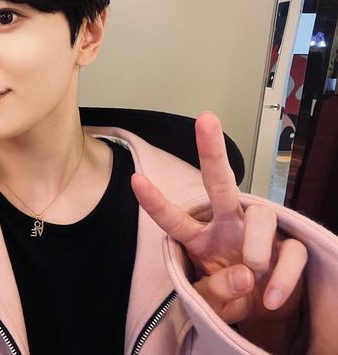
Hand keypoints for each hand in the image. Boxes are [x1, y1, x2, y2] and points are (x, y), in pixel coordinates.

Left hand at [130, 111, 306, 327]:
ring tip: (253, 273)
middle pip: (220, 183)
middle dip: (211, 151)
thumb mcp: (212, 302)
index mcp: (200, 237)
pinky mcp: (289, 244)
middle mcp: (227, 225)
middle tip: (205, 119)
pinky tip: (271, 296)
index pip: (174, 218)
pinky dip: (282, 277)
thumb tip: (243, 275)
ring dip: (255, 247)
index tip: (135, 179)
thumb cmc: (231, 293)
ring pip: (260, 216)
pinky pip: (291, 252)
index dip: (155, 202)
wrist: (266, 307)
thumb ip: (216, 293)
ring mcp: (258, 232)